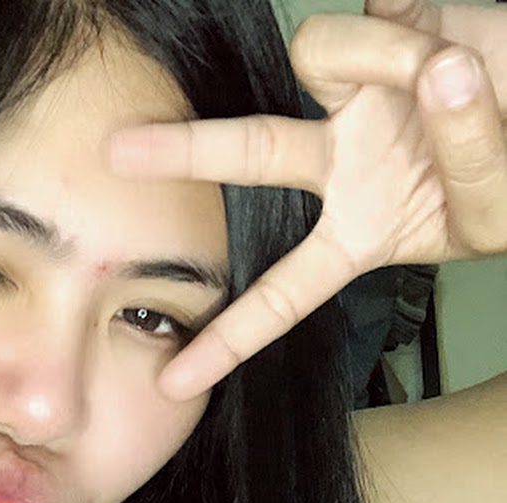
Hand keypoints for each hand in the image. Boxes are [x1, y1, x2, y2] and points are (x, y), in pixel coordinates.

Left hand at [109, 0, 506, 399]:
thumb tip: (439, 75)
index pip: (282, 294)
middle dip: (185, 152)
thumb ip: (468, 154)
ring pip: (320, 57)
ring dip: (390, 60)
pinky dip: (408, 23)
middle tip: (117, 153)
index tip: (172, 382)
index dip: (230, 341)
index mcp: (358, 233)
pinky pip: (376, 11)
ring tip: (454, 71)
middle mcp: (343, 165)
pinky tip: (436, 37)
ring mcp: (358, 98)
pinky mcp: (387, 26)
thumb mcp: (495, 207)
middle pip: (250, 155)